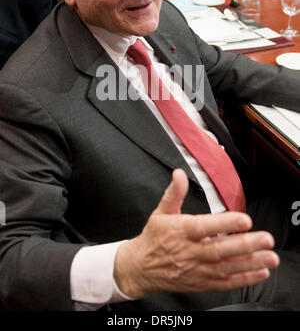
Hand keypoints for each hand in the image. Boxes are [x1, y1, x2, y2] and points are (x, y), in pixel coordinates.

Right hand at [114, 169, 278, 298]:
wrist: (140, 267)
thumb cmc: (154, 238)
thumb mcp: (161, 212)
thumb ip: (174, 193)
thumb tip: (179, 174)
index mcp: (181, 231)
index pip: (204, 227)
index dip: (225, 223)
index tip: (244, 219)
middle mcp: (190, 251)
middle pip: (220, 249)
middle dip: (245, 244)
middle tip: (266, 239)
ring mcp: (197, 269)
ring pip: (226, 267)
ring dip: (250, 263)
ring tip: (269, 256)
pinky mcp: (201, 282)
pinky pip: (225, 282)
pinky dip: (243, 279)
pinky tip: (260, 272)